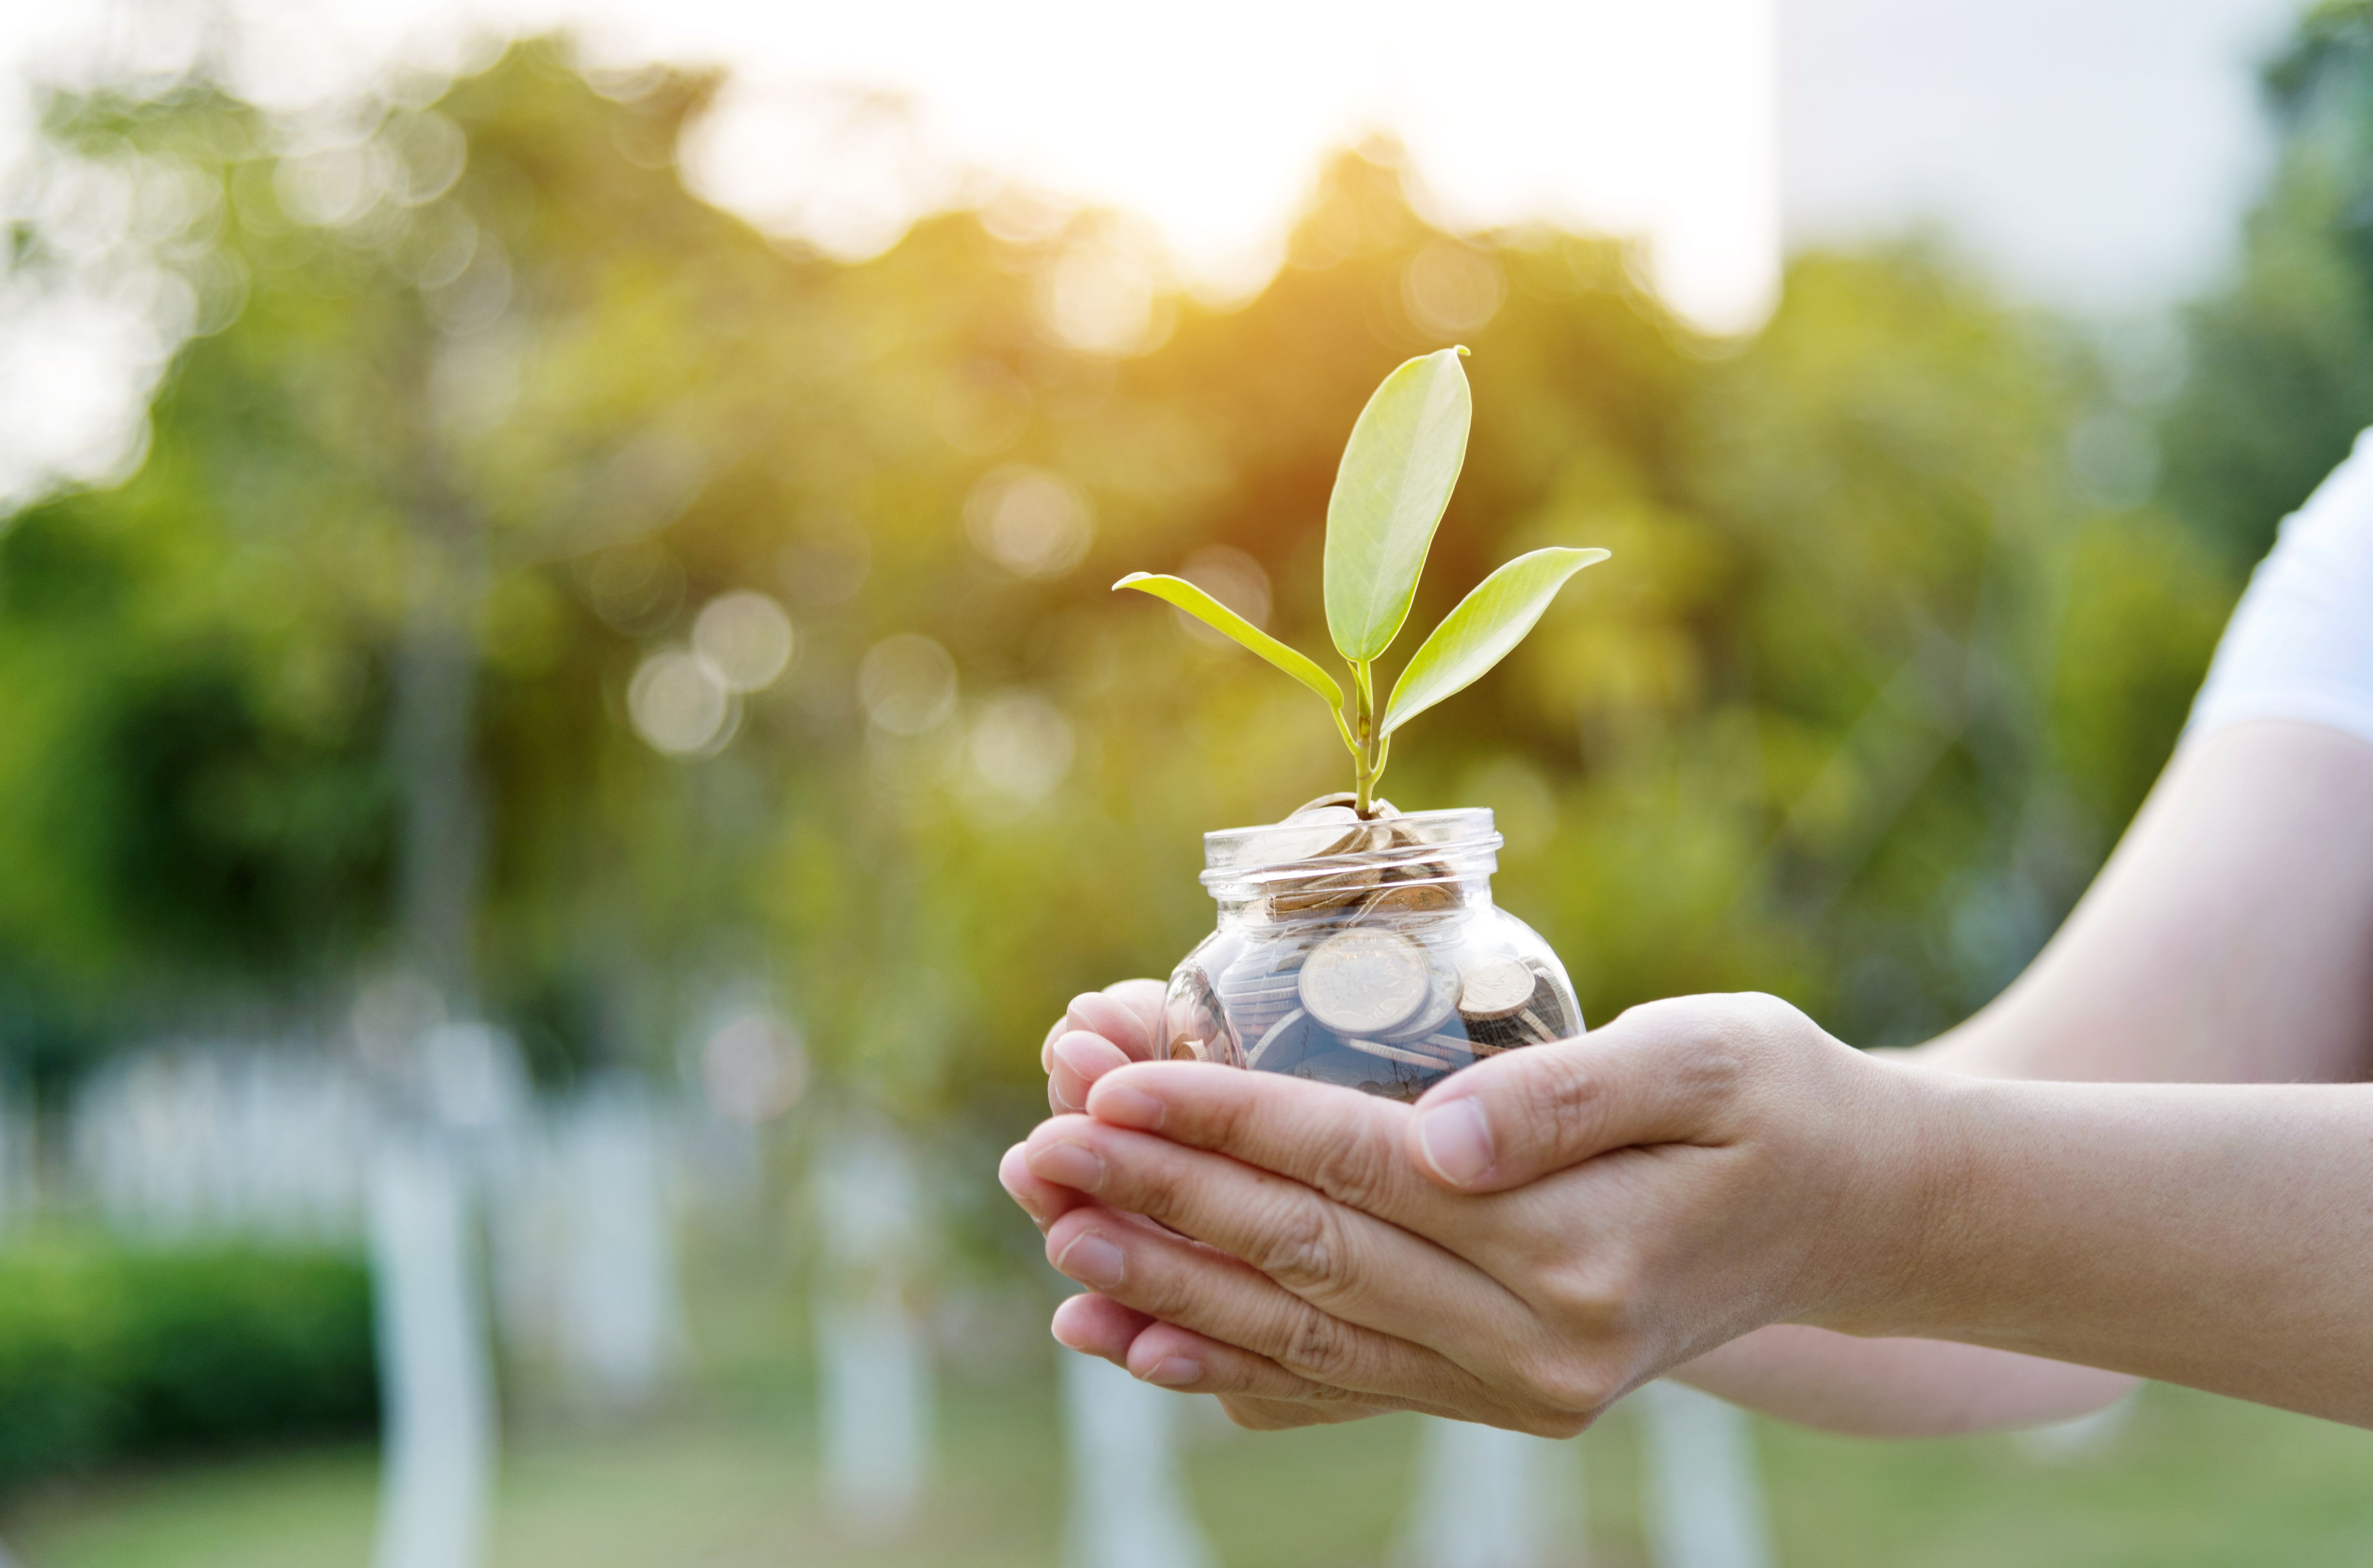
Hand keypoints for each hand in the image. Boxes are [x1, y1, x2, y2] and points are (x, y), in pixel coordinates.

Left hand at [1002, 992, 1945, 1434]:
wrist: (1855, 1213)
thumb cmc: (1779, 1101)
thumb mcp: (1706, 1059)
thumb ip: (1565, 1097)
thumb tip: (1438, 1138)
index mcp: (1579, 1246)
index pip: (1355, 1173)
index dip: (1225, 1121)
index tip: (1112, 1079)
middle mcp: (1537, 1341)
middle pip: (1306, 1256)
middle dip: (1159, 1198)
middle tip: (1035, 1150)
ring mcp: (1514, 1385)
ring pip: (1300, 1333)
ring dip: (1164, 1283)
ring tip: (1055, 1235)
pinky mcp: (1498, 1391)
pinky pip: (1336, 1385)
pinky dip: (1226, 1362)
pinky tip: (1136, 1338)